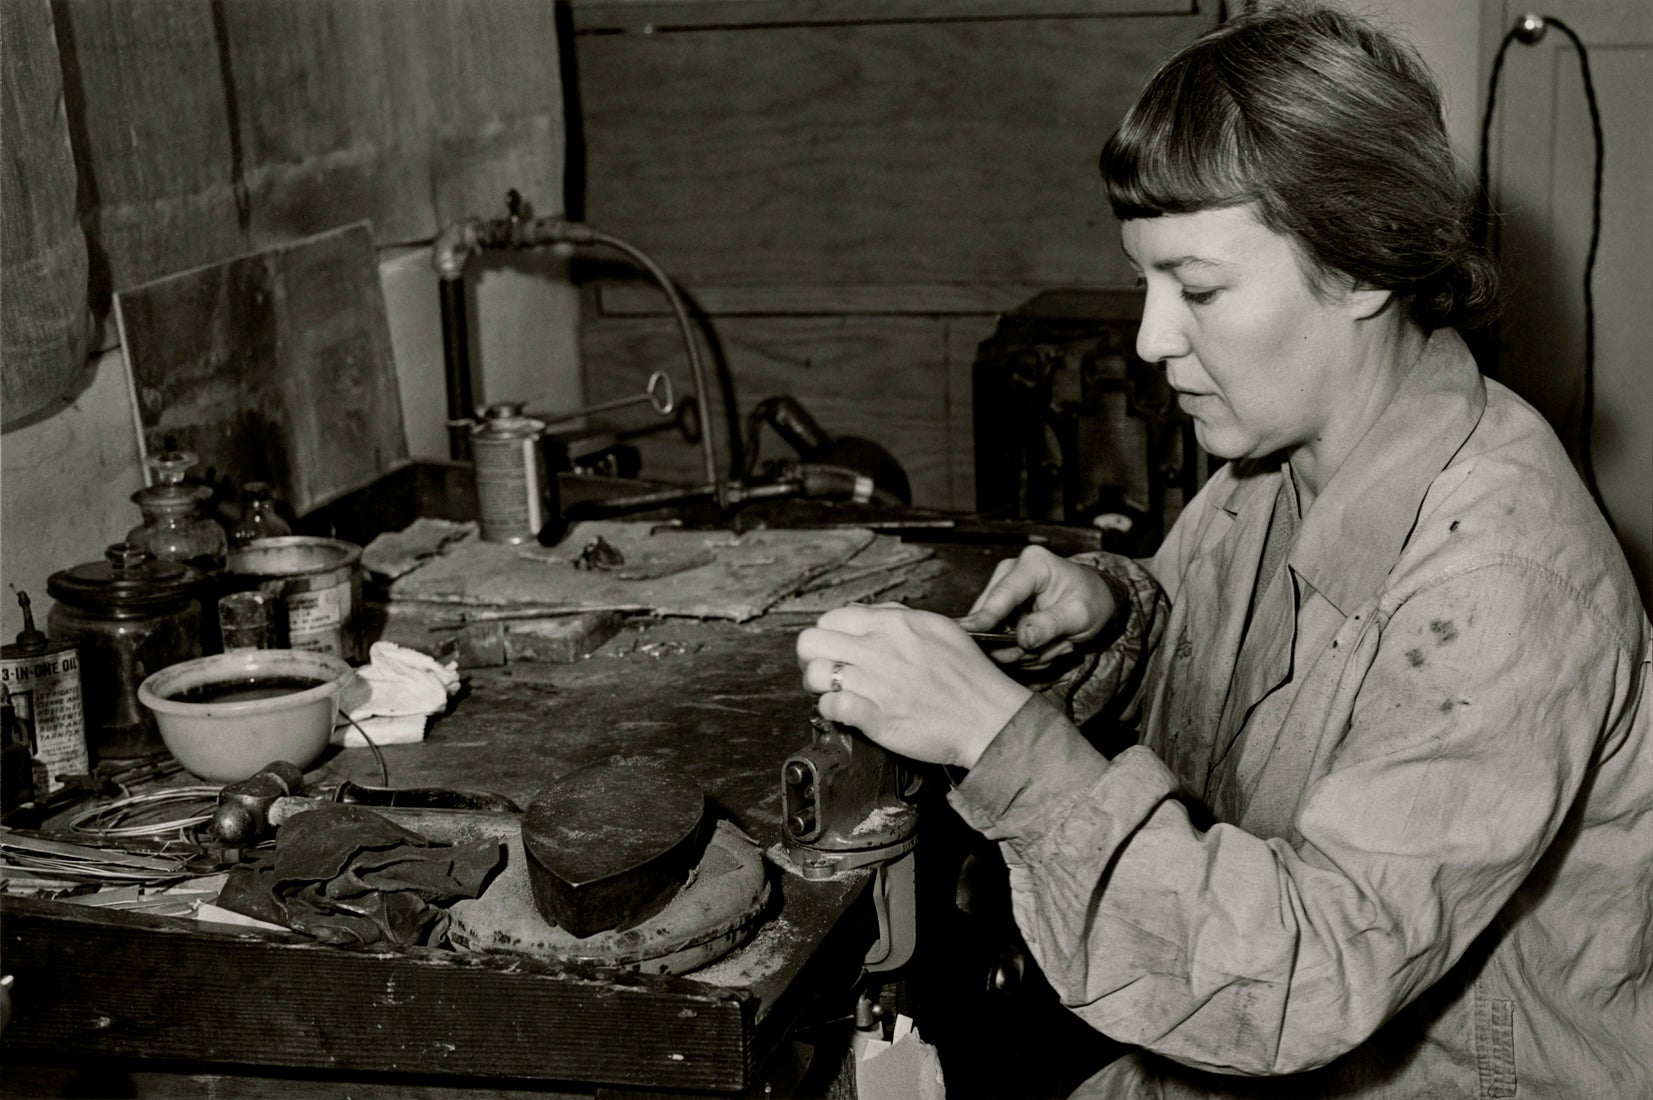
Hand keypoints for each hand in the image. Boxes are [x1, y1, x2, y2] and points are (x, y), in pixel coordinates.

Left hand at [796, 604, 1031, 768]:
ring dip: (819, 687)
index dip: (827, 634)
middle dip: (812, 658)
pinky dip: (832, 711)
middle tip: (826, 670)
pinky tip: (846, 712)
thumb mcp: (938, 627)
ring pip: (815, 675)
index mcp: (894, 625)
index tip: (835, 648)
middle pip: (810, 643)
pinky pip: (831, 708)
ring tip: (835, 693)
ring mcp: (876, 685)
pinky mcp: (876, 718)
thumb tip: (867, 612)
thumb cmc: (970, 677)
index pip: (831, 617)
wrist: (990, 719)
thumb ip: (898, 616)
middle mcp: (880, 650)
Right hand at [955, 545, 1118, 668]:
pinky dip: (1020, 648)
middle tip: (1052, 649)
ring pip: (993, 631)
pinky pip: (997, 636)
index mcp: (1033, 564)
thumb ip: (1051, 625)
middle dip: (1016, 644)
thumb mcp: (1080, 615)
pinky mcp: (999, 606)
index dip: (985, 615)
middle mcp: (1010, 571)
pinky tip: (1043, 644)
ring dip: (1022, 649)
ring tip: (1054, 644)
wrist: (1094, 598)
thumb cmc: (1090, 600)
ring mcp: (1001, 589)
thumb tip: (1023, 639)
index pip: (1003, 594)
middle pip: (990, 615)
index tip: (968, 630)